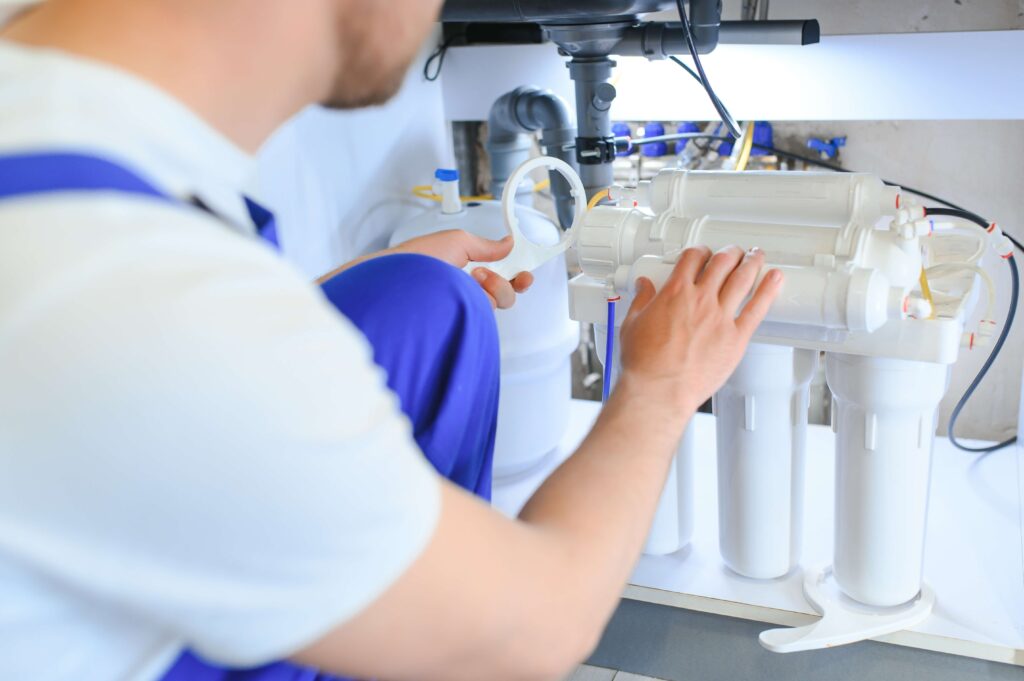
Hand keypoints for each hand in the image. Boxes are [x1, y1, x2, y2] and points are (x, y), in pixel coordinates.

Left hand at [390, 230, 533, 308]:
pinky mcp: (461, 322)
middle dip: (505, 282)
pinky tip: (464, 293)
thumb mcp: (457, 241)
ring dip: (491, 287)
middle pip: (505, 294)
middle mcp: (467, 290)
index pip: (500, 275)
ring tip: (469, 277)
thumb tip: (507, 242)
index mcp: (466, 268)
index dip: (517, 276)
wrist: (395, 282)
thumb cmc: (416, 260)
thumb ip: (486, 245)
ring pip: (496, 303)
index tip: (525, 274)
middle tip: (485, 274)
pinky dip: (481, 300)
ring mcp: (464, 307)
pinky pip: (485, 314)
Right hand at [617, 246, 781, 412]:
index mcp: (675, 293)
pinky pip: (757, 308)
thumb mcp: (632, 324)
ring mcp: (720, 318)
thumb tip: (644, 287)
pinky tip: (774, 279)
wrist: (660, 390)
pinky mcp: (736, 338)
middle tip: (734, 252)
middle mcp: (700, 300)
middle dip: (730, 252)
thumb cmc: (645, 363)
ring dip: (752, 262)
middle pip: (722, 262)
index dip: (700, 251)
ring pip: (742, 278)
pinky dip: (768, 290)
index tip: (702, 253)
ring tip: (756, 256)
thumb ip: (641, 301)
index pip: (692, 258)